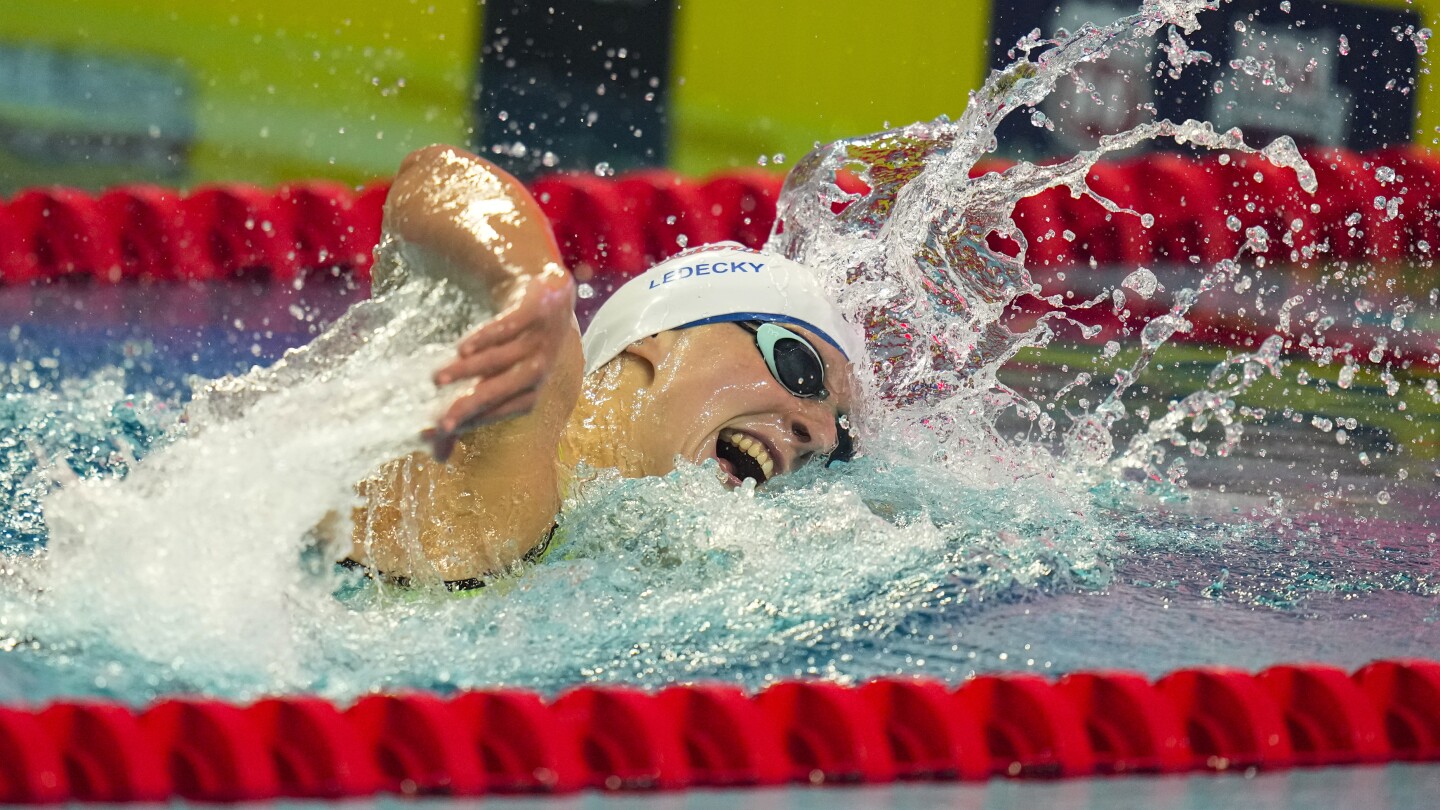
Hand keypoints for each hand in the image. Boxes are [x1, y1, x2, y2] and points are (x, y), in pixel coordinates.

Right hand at [426, 264, 575, 460]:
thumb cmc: (514, 343)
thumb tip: (439, 458)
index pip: (502, 410)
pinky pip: (514, 326)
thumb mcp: (492, 376)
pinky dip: (490, 337)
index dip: (472, 422)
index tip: (437, 431)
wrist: (543, 289)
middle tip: (441, 421)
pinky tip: (462, 347)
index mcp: (532, 389)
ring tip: (438, 378)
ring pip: (507, 358)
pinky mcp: (538, 310)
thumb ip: (467, 413)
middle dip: (473, 406)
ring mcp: (542, 338)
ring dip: (473, 371)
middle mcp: (540, 367)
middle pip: (507, 390)